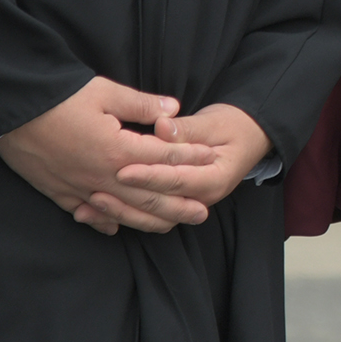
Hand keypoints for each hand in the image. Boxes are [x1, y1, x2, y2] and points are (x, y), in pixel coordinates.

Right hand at [0, 77, 218, 235]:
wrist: (9, 111)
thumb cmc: (58, 97)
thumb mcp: (104, 93)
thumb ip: (141, 104)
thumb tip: (172, 108)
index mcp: (117, 150)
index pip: (163, 157)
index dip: (188, 158)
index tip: (210, 159)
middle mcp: (101, 176)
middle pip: (147, 195)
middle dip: (178, 204)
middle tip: (203, 213)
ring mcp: (79, 188)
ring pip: (121, 211)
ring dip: (148, 219)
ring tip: (170, 225)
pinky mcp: (58, 191)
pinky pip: (86, 213)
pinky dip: (104, 221)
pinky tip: (116, 227)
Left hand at [101, 103, 272, 225]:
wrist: (249, 137)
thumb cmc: (233, 126)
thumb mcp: (215, 122)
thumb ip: (186, 128)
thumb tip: (163, 126)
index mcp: (215, 178)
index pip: (176, 180)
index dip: (148, 176)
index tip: (123, 170)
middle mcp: (202, 198)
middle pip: (160, 206)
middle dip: (126, 200)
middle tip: (95, 191)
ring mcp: (189, 204)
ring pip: (151, 219)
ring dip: (120, 213)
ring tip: (91, 202)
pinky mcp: (176, 204)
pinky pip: (148, 217)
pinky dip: (122, 216)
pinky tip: (96, 212)